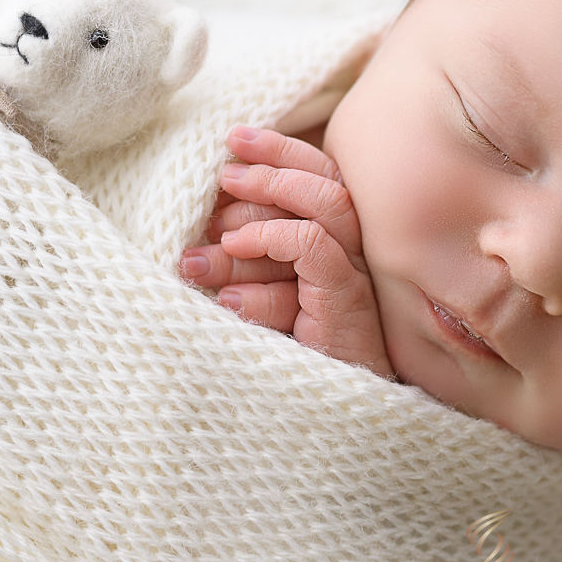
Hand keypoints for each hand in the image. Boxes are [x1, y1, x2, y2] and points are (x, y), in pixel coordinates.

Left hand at [180, 126, 392, 378]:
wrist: (324, 421)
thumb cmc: (289, 358)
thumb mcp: (261, 295)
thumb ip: (247, 257)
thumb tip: (203, 221)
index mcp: (341, 244)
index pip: (322, 173)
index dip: (280, 150)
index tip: (233, 139)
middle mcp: (357, 252)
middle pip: (326, 180)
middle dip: (269, 167)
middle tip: (222, 174)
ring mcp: (357, 274)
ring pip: (325, 205)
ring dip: (268, 197)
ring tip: (218, 217)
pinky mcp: (347, 300)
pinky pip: (314, 246)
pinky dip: (271, 238)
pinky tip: (236, 249)